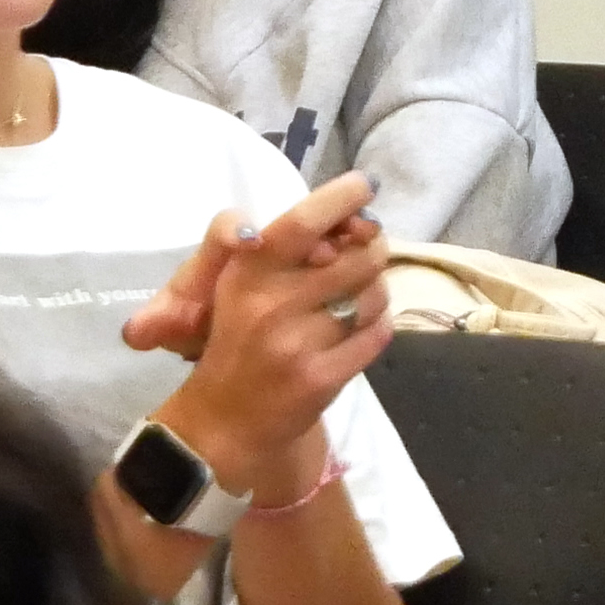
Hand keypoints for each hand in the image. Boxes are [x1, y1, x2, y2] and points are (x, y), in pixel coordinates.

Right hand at [131, 173, 390, 493]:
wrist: (226, 418)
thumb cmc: (237, 340)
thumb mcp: (241, 287)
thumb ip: (285, 252)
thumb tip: (351, 219)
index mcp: (246, 274)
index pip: (302, 223)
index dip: (341, 198)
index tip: (365, 185)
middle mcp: (271, 306)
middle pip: (357, 257)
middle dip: (372, 247)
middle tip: (370, 247)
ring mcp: (298, 345)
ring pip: (374, 294)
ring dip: (376, 288)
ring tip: (360, 293)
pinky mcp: (323, 379)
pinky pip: (378, 334)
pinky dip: (378, 324)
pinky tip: (361, 326)